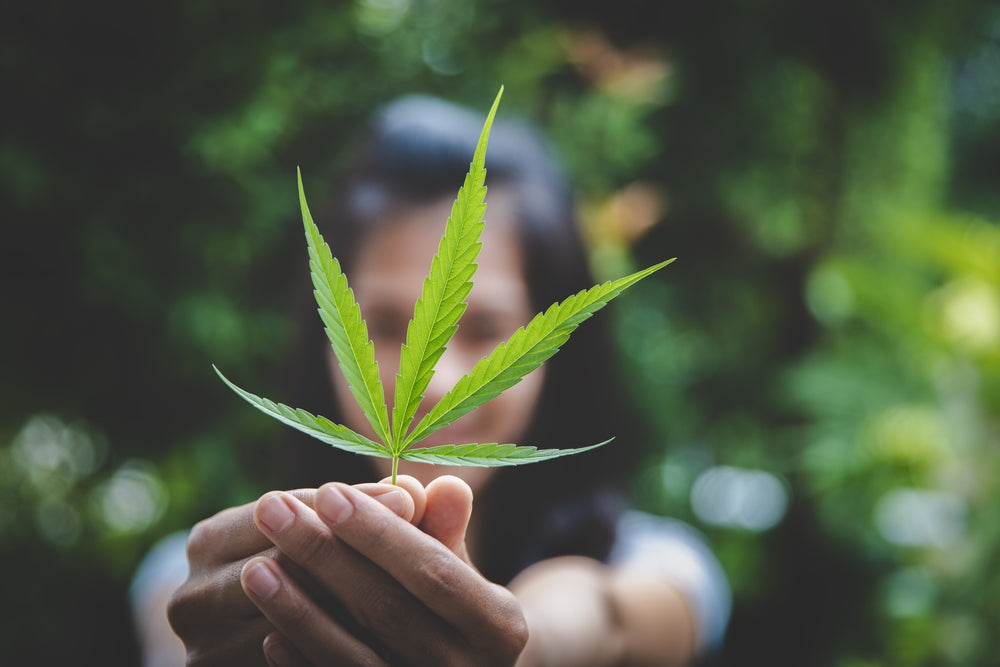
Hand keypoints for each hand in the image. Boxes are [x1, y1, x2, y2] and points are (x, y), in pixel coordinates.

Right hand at [166, 478, 423, 665]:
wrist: (255, 639)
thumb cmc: (321, 576)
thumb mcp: (347, 540)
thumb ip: (396, 518)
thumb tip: (452, 489)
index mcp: (210, 541)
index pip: (284, 513)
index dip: (349, 505)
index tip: (410, 497)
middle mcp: (189, 598)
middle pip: (281, 570)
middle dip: (353, 554)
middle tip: (420, 547)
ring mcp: (202, 653)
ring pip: (285, 627)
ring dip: (350, 610)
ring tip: (417, 599)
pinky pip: (287, 663)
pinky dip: (338, 651)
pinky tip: (387, 644)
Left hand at [240, 475, 527, 665]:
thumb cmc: (454, 611)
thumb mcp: (461, 572)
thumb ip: (446, 532)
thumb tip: (445, 485)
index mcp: (499, 628)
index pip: (432, 571)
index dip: (378, 533)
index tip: (327, 492)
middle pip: (387, 611)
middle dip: (325, 556)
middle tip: (272, 509)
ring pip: (355, 659)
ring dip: (299, 612)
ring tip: (255, 568)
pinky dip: (304, 664)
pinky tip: (267, 632)